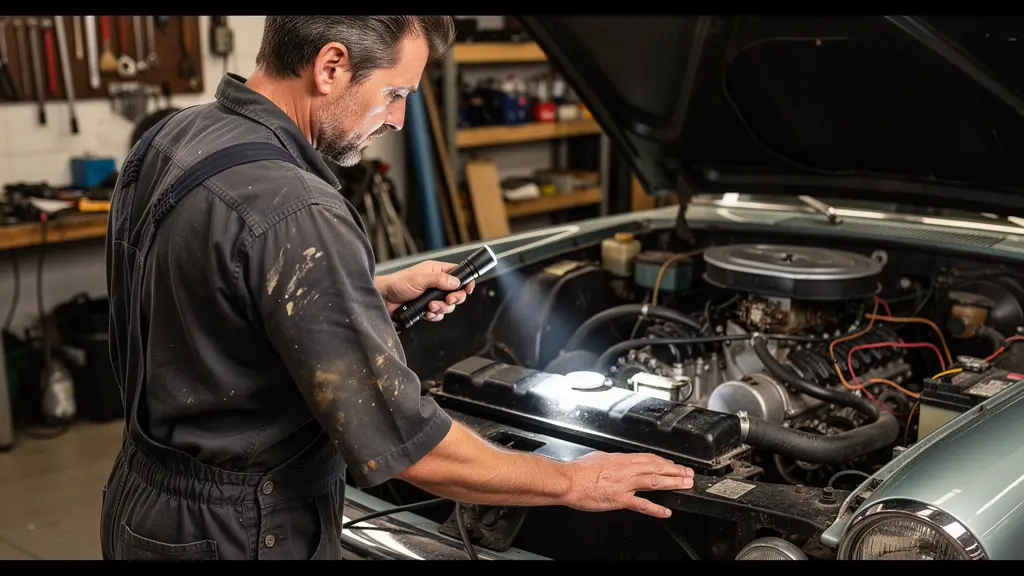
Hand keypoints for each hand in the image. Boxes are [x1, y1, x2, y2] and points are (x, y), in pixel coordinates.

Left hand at [376, 260, 475, 320]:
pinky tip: (427, 313)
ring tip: (431, 307)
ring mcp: (431, 296)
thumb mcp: (421, 279)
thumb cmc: (397, 283)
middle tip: (448, 300)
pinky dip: (434, 315)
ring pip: (448, 305)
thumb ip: (440, 280)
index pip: (458, 274)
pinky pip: (438, 314)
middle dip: (454, 299)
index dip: (465, 281)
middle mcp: (435, 283)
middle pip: (456, 292)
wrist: (384, 298)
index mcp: (436, 271)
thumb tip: (456, 282)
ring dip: (442, 308)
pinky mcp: (426, 307)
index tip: (467, 289)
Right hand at [563, 452, 693, 517]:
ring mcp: (625, 485)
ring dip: (673, 483)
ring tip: (686, 485)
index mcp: (621, 459)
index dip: (664, 461)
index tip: (673, 464)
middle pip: (657, 468)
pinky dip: (656, 508)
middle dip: (675, 471)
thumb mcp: (598, 457)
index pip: (649, 458)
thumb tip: (616, 460)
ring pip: (655, 482)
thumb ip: (611, 460)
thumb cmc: (578, 471)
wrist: (569, 481)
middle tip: (689, 474)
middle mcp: (626, 470)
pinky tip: (666, 511)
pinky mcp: (620, 499)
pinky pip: (642, 504)